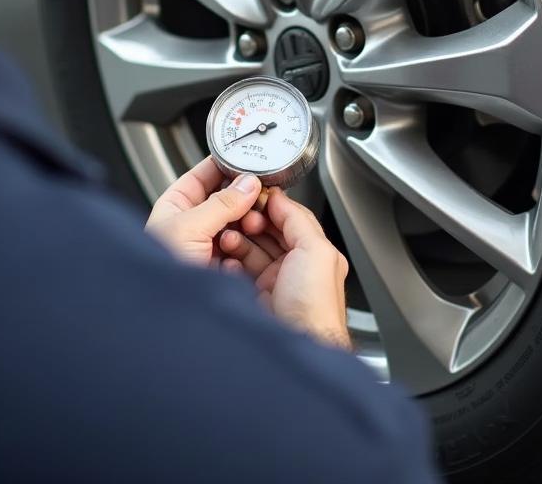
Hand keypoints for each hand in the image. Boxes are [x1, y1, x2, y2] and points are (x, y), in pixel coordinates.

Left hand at [146, 156, 261, 266]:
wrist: (163, 315)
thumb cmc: (158, 272)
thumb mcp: (189, 228)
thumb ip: (222, 203)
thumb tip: (248, 183)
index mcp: (175, 206)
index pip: (203, 174)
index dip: (225, 164)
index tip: (248, 159)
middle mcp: (191, 223)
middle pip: (225, 199)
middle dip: (243, 198)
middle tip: (258, 195)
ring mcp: (206, 245)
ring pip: (236, 224)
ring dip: (247, 223)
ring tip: (252, 224)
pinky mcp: (219, 267)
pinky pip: (241, 249)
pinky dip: (246, 247)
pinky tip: (245, 248)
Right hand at [219, 188, 350, 349]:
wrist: (297, 347)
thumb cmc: (315, 308)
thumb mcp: (315, 251)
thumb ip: (298, 220)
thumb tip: (280, 198)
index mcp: (315, 254)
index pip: (290, 218)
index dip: (271, 205)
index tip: (252, 195)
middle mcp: (296, 268)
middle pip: (268, 233)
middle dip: (250, 222)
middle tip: (235, 215)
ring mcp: (276, 284)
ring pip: (251, 252)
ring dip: (237, 241)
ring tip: (226, 237)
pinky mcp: (257, 300)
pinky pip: (239, 273)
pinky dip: (230, 264)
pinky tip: (226, 260)